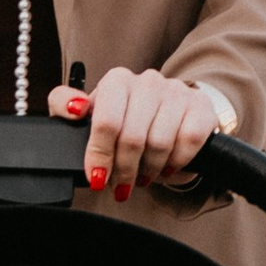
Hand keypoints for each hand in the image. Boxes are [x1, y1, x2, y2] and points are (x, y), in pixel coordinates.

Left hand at [49, 66, 228, 198]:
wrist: (171, 112)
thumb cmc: (124, 118)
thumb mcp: (90, 114)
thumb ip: (65, 105)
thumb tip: (73, 109)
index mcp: (117, 81)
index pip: (106, 122)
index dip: (99, 155)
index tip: (97, 177)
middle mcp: (147, 81)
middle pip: (132, 139)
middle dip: (124, 170)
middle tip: (121, 184)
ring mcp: (176, 92)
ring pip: (160, 144)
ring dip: (149, 169)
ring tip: (143, 175)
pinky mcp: (200, 107)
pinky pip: (187, 142)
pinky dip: (175, 162)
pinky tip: (166, 166)